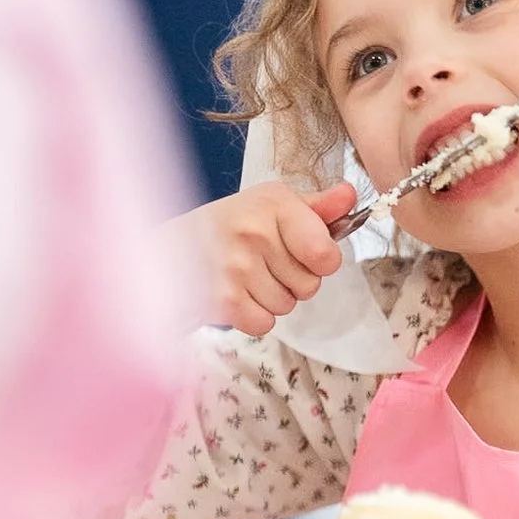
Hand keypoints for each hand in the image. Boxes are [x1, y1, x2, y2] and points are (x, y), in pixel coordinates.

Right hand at [163, 179, 355, 334]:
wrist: (168, 249)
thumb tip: (350, 196)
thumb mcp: (270, 205)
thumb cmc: (228, 226)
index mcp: (275, 204)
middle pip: (309, 285)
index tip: (303, 253)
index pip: (326, 254)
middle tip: (261, 263)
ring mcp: (237, 266)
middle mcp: (255, 232)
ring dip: (271, 298)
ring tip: (244, 276)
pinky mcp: (223, 299)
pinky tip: (235, 293)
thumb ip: (316, 208)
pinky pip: (265, 323)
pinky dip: (253, 315)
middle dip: (292, 280)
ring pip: (288, 305)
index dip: (321, 261)